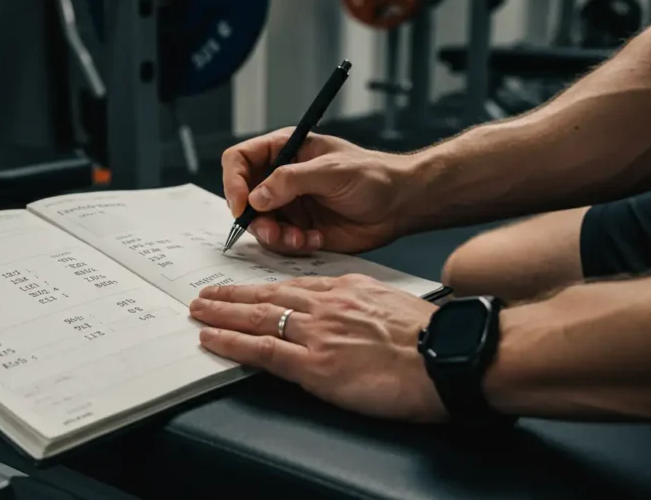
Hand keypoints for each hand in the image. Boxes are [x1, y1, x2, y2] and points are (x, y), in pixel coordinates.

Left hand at [189, 275, 446, 421]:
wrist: (452, 358)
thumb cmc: (435, 340)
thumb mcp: (395, 308)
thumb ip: (365, 307)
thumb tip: (351, 318)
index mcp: (349, 290)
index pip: (294, 286)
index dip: (264, 287)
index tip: (245, 288)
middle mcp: (328, 305)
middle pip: (268, 295)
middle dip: (232, 294)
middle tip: (205, 293)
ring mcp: (319, 333)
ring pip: (258, 316)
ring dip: (222, 312)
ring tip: (198, 311)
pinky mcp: (316, 364)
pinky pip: (263, 349)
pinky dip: (232, 341)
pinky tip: (211, 338)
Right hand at [222, 128, 416, 253]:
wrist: (401, 206)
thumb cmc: (374, 176)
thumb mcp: (331, 171)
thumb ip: (291, 181)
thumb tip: (256, 197)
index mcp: (284, 151)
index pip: (240, 160)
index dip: (233, 182)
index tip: (241, 205)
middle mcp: (281, 178)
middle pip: (243, 197)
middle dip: (254, 218)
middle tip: (272, 231)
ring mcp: (288, 205)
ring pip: (258, 224)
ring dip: (274, 236)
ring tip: (299, 238)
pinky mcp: (298, 229)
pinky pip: (279, 242)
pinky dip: (292, 245)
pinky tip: (315, 239)